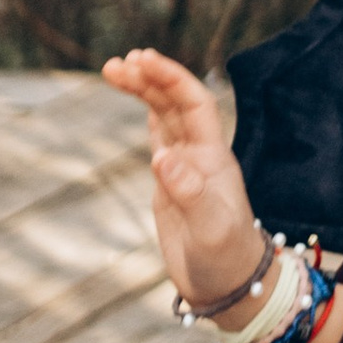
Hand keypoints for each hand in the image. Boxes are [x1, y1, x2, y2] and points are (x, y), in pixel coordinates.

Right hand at [102, 46, 265, 310]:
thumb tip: (162, 158)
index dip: (171, 79)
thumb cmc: (226, 258)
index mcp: (213, 158)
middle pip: (176, 104)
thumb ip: (190, 193)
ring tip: (114, 68)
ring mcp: (185, 167)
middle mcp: (200, 155)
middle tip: (117, 62)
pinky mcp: (170, 182)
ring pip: (164, 116)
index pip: (194, 105)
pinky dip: (148, 112)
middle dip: (151, 78)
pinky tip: (138, 96)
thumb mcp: (210, 229)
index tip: (143, 59)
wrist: (228, 284)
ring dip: (145, 90)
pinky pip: (159, 136)